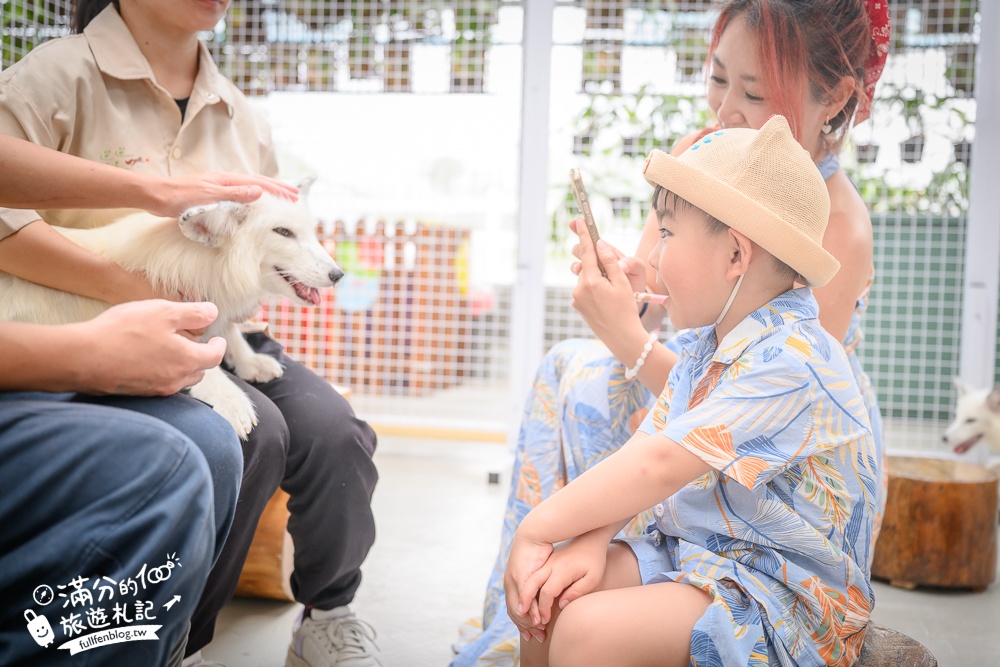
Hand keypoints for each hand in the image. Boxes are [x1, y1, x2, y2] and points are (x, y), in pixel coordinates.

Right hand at [73, 300, 226, 394]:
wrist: (83, 358)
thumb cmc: (123, 331)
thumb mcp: (162, 312)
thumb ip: (192, 313)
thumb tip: (213, 312)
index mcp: (187, 360)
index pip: (215, 357)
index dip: (218, 346)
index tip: (216, 339)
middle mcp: (175, 380)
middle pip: (199, 370)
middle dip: (201, 357)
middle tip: (195, 343)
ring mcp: (156, 389)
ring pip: (180, 380)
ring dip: (182, 366)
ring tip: (172, 350)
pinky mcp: (138, 393)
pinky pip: (160, 384)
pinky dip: (163, 373)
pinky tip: (150, 360)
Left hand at [148, 173, 298, 217]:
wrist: (153, 194)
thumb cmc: (177, 197)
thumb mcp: (207, 197)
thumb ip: (233, 195)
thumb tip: (259, 191)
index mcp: (226, 180)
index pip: (259, 183)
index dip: (278, 190)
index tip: (295, 196)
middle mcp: (224, 181)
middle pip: (257, 182)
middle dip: (277, 188)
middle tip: (295, 195)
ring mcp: (217, 186)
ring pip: (249, 187)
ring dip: (266, 191)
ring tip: (279, 197)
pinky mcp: (211, 194)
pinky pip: (238, 193)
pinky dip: (252, 196)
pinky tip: (252, 203)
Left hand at [504, 529, 553, 642]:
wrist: (534, 533)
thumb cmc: (540, 551)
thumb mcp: (538, 573)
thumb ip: (538, 585)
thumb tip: (544, 596)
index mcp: (512, 583)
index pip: (514, 609)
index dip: (524, 623)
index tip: (534, 633)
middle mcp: (509, 584)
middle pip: (514, 613)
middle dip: (526, 627)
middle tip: (539, 637)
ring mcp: (512, 582)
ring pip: (517, 609)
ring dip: (529, 622)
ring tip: (541, 630)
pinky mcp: (518, 578)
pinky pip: (523, 600)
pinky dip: (530, 611)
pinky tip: (539, 618)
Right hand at [528, 531, 609, 626]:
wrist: (590, 538)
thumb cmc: (594, 559)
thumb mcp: (593, 577)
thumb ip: (578, 591)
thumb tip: (561, 604)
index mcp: (562, 569)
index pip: (547, 592)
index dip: (544, 608)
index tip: (545, 621)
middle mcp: (550, 565)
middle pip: (531, 585)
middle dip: (526, 603)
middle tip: (526, 619)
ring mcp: (546, 563)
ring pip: (528, 580)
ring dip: (524, 597)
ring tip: (524, 613)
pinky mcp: (545, 563)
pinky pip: (531, 577)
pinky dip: (526, 590)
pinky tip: (529, 602)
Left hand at [568, 218, 646, 344]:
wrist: (622, 337)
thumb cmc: (626, 310)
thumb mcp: (622, 283)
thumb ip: (610, 262)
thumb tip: (600, 244)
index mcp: (591, 281)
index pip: (586, 252)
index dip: (584, 235)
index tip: (580, 220)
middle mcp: (579, 289)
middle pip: (587, 265)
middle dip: (597, 263)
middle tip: (613, 274)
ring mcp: (576, 298)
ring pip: (586, 277)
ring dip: (596, 277)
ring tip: (612, 291)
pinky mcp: (577, 306)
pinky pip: (584, 289)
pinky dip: (593, 288)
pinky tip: (605, 299)